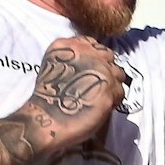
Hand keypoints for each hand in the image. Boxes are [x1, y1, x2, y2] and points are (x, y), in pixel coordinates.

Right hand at [22, 37, 125, 151]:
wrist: (45, 121)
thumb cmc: (47, 98)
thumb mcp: (54, 67)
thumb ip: (74, 60)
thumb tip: (93, 63)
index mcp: (67, 45)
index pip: (92, 43)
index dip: (93, 57)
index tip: (88, 70)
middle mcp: (86, 52)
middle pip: (108, 56)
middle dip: (104, 70)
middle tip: (93, 85)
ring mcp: (100, 69)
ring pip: (118, 74)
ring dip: (110, 85)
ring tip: (97, 97)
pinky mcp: (109, 87)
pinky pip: (119, 91)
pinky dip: (112, 100)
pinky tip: (99, 106)